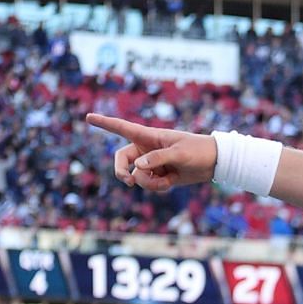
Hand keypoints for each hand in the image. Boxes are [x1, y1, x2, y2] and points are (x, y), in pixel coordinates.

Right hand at [87, 113, 216, 192]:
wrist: (213, 163)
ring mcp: (151, 163)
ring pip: (137, 176)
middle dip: (121, 172)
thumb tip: (137, 168)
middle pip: (122, 160)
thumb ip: (157, 159)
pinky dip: (157, 187)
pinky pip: (149, 185)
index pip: (122, 128)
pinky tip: (170, 182)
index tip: (88, 116)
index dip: (105, 123)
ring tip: (166, 180)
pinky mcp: (159, 175)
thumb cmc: (198, 150)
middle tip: (128, 181)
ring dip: (148, 182)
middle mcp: (146, 149)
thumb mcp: (179, 153)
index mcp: (148, 136)